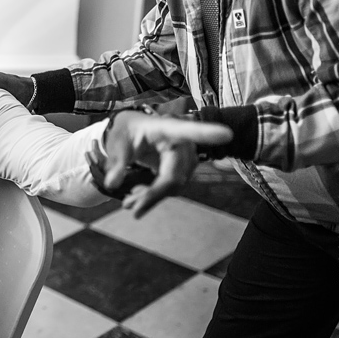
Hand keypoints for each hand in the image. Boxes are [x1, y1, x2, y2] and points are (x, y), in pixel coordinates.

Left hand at [99, 110, 232, 217]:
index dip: (207, 133)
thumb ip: (116, 162)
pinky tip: (138, 196)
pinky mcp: (185, 168)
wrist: (136, 128)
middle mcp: (183, 142)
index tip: (226, 134)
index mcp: (167, 128)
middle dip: (153, 195)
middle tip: (131, 209)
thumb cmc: (128, 131)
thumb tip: (112, 184)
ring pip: (174, 185)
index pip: (188, 131)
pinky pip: (173, 186)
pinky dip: (156, 195)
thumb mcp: (117, 142)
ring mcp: (187, 156)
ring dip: (152, 197)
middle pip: (174, 176)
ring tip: (128, 203)